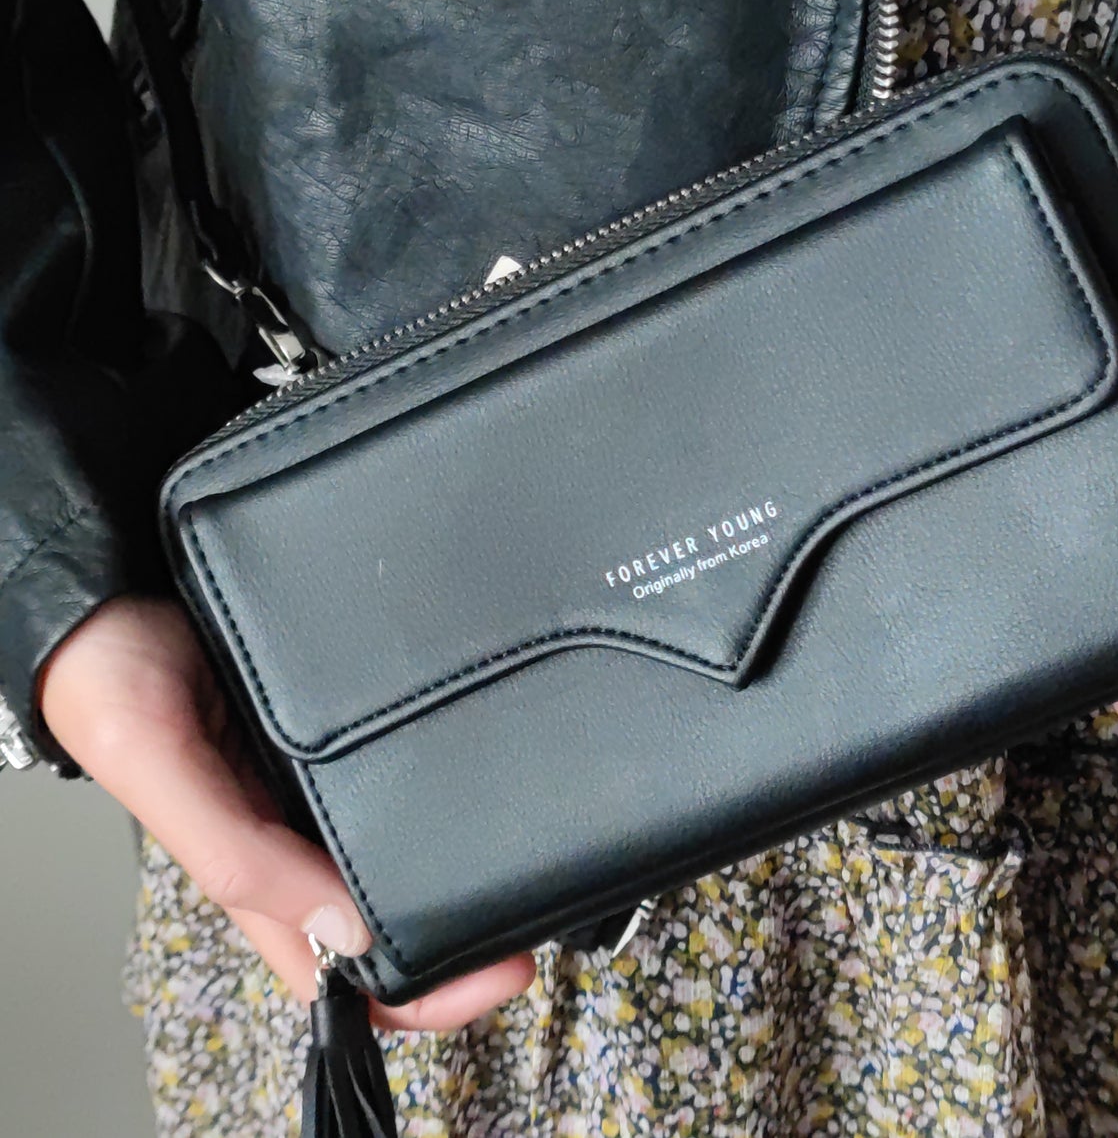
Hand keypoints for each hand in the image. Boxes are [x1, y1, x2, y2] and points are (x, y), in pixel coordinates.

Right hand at [40, 595, 534, 1027]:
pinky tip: (497, 742)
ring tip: (542, 825)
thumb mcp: (152, 760)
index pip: (344, 968)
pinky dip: (454, 761)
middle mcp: (301, 830)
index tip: (503, 965)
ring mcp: (325, 776)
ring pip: (410, 833)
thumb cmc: (110, 677)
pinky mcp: (344, 718)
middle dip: (472, 916)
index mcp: (256, 867)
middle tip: (549, 894)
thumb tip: (341, 930)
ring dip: (472, 839)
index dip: (425, 990)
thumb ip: (233, 851)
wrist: (113, 585)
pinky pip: (406, 757)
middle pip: (396, 905)